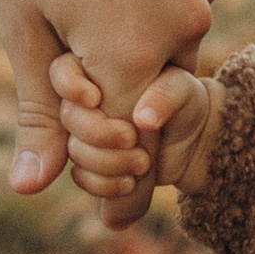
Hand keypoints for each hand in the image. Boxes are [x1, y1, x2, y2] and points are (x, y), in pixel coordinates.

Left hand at [0, 0, 226, 193]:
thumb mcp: (24, 27)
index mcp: (131, 52)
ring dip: (138, 31)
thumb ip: (39, 113)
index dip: (99, 150)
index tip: (83, 149)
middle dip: (115, 79)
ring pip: (174, 41)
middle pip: (152, 90)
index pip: (128, 142)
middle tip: (70, 19)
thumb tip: (30, 188)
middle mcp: (183, 26)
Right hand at [54, 52, 224, 232]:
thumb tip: (142, 119)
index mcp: (95, 70)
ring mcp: (85, 136)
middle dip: (97, 132)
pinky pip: (81, 176)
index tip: (94, 98)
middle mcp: (83, 103)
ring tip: (143, 162)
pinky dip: (104, 184)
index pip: (61, 71)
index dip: (70, 85)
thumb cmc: (185, 102)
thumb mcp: (182, 91)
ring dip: (105, 162)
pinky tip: (130, 183)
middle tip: (131, 137)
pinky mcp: (93, 165)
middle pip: (66, 116)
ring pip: (73, 150)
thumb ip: (164, 96)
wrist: (193, 142)